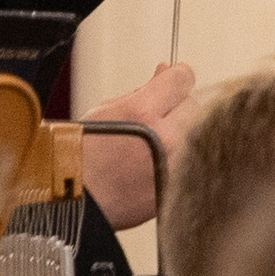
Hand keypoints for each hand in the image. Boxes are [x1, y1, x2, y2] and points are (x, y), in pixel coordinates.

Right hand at [82, 61, 200, 230]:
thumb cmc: (80, 159)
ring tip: (152, 145)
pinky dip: (180, 158)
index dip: (174, 77)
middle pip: (194, 106)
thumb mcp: (104, 111)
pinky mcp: (181, 186)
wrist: (77, 202)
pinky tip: (155, 163)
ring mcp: (177, 166)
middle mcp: (167, 139)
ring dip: (181, 134)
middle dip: (177, 107)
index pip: (183, 78)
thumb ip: (140, 91)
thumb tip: (164, 73)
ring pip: (198, 135)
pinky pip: (193, 160)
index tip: (171, 81)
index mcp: (143, 113)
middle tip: (155, 118)